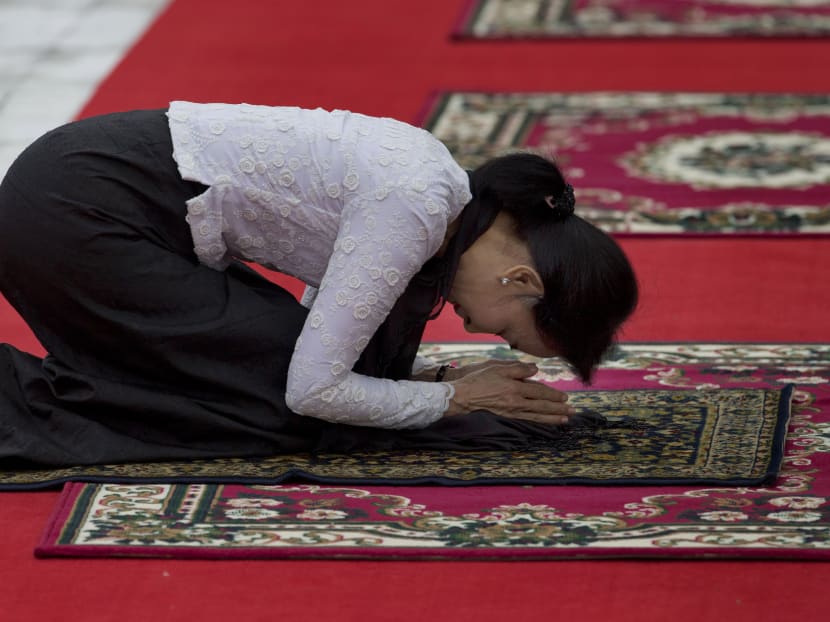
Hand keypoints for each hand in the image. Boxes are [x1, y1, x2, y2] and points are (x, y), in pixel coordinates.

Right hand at [445, 362, 573, 424]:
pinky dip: (539, 423)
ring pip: (536, 416)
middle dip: (558, 408)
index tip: (564, 397)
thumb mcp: (497, 367)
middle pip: (542, 405)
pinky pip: (527, 421)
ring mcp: (511, 412)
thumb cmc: (478, 379)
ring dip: (552, 418)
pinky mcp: (506, 418)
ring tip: (565, 420)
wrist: (462, 396)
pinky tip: (545, 424)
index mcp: (514, 387)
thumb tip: (535, 370)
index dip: (553, 394)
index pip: (539, 391)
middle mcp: (515, 401)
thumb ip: (517, 368)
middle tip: (572, 411)